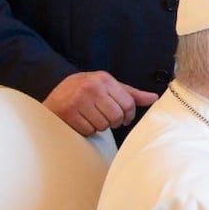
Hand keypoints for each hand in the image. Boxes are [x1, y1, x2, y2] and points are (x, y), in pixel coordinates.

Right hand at [42, 71, 158, 135]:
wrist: (54, 92)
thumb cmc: (87, 90)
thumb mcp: (108, 87)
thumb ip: (131, 94)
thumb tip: (154, 98)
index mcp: (104, 79)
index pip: (128, 103)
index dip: (129, 115)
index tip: (125, 119)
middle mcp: (92, 87)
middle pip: (116, 116)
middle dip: (114, 122)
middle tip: (107, 119)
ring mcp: (78, 100)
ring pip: (103, 125)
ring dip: (100, 126)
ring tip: (93, 118)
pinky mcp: (68, 113)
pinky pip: (89, 130)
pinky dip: (88, 130)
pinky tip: (83, 121)